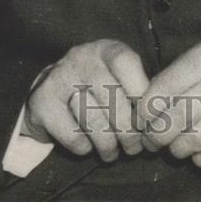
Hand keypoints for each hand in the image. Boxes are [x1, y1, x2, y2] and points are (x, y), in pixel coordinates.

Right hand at [25, 39, 148, 161]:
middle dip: (129, 132)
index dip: (140, 92)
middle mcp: (80, 58)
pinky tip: (87, 145)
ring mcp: (58, 79)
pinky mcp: (42, 104)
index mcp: (104, 49)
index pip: (126, 63)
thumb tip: (158, 120)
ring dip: (109, 145)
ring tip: (113, 152)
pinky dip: (85, 148)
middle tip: (134, 147)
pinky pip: (73, 136)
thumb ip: (138, 91)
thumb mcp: (118, 78)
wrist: (49, 91)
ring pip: (95, 121)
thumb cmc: (97, 87)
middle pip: (113, 99)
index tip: (147, 117)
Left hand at [136, 39, 200, 167]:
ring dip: (178, 149)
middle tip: (152, 141)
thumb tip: (140, 110)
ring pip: (194, 137)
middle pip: (177, 115)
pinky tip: (200, 154)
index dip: (146, 109)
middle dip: (157, 135)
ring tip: (177, 148)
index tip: (141, 121)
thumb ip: (176, 80)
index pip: (164, 87)